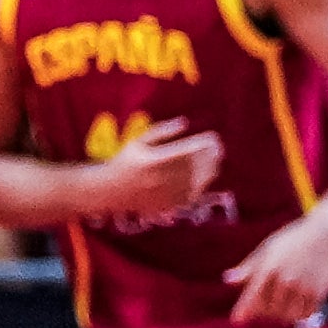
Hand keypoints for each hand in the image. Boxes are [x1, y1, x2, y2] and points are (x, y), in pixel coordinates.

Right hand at [91, 118, 220, 218]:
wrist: (109, 192)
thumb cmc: (123, 163)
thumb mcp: (137, 142)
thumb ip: (161, 131)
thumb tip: (184, 122)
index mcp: (154, 160)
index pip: (188, 150)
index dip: (204, 143)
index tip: (212, 137)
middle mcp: (162, 178)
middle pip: (197, 166)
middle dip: (211, 156)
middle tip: (218, 148)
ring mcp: (166, 193)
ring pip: (197, 182)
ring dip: (210, 170)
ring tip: (215, 161)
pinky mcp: (168, 204)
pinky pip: (191, 195)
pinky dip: (201, 186)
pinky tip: (205, 178)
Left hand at [226, 209, 327, 326]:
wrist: (327, 234)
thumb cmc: (292, 240)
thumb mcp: (267, 249)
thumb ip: (248, 268)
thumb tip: (227, 280)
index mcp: (269, 268)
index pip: (253, 295)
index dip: (244, 309)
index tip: (237, 321)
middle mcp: (286, 279)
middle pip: (268, 309)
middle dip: (261, 312)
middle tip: (260, 308)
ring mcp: (304, 287)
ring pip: (286, 315)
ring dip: (279, 316)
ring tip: (277, 308)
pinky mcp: (319, 293)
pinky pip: (304, 314)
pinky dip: (297, 315)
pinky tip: (293, 307)